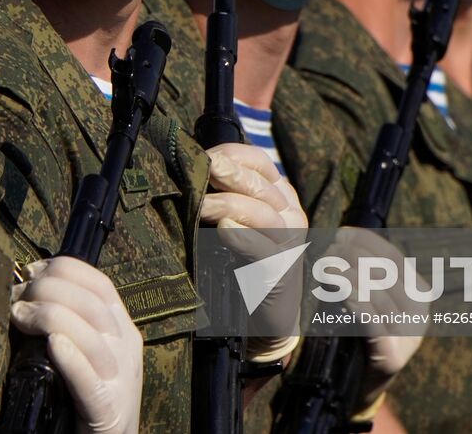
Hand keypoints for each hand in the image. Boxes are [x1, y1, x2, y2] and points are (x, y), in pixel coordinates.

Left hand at [10, 257, 142, 433]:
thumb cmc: (91, 394)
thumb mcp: (89, 350)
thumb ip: (70, 321)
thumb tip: (27, 288)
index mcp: (122, 328)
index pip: (98, 283)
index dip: (62, 270)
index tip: (30, 272)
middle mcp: (125, 348)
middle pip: (90, 303)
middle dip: (47, 291)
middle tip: (15, 299)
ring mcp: (120, 380)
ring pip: (90, 336)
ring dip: (49, 317)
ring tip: (18, 316)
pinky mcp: (108, 412)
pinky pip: (90, 381)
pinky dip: (70, 358)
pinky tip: (52, 344)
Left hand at [199, 144, 308, 361]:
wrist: (263, 315)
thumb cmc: (240, 262)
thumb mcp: (230, 221)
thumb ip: (217, 196)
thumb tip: (182, 170)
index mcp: (278, 194)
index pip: (258, 162)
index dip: (232, 155)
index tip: (203, 157)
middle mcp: (289, 213)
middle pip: (261, 185)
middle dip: (231, 174)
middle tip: (206, 168)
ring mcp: (288, 243)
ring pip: (265, 214)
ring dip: (231, 205)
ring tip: (203, 204)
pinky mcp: (281, 272)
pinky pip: (265, 250)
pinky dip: (245, 237)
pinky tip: (226, 229)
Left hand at [323, 227, 426, 420]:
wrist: (360, 383)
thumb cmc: (361, 332)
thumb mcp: (369, 297)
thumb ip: (365, 272)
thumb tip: (342, 237)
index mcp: (419, 294)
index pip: (395, 259)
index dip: (369, 243)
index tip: (343, 233)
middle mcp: (420, 315)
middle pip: (389, 276)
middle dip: (357, 257)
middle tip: (331, 249)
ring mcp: (409, 338)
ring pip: (381, 298)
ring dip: (351, 277)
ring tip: (328, 266)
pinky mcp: (392, 357)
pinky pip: (375, 325)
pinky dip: (358, 304)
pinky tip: (342, 291)